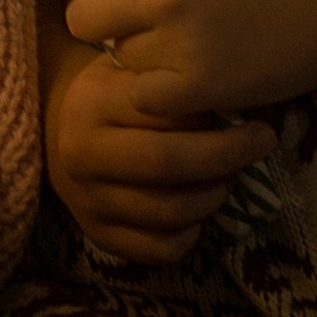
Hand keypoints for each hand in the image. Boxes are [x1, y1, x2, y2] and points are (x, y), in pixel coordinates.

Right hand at [44, 42, 275, 264]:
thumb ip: (171, 80)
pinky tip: (199, 210)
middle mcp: (82, 153)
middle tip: (260, 145)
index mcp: (91, 102)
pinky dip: (192, 233)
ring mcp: (87, 200)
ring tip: (229, 176)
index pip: (164, 115)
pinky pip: (161, 249)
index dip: (217, 122)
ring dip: (214, 195)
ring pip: (169, 211)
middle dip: (226, 157)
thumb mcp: (132, 68)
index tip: (256, 121)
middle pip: (167, 163)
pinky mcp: (98, 236)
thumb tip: (237, 98)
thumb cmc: (114, 92)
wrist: (57, 130)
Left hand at [68, 0, 316, 118]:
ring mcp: (177, 38)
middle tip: (147, 29)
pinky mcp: (200, 86)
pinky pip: (147, 99)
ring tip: (193, 49)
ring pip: (121, 60)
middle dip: (109, 26)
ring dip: (146, 60)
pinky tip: (197, 78)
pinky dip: (166, 95)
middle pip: (85, 18)